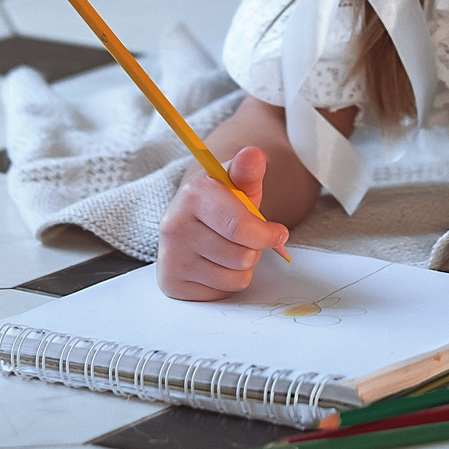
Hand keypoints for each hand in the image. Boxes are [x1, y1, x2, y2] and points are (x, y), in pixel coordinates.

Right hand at [155, 146, 290, 300]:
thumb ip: (249, 170)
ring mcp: (170, 258)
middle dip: (254, 248)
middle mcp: (174, 226)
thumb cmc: (223, 202)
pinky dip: (226, 282)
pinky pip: (222, 293)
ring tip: (229, 248)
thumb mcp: (238, 184)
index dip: (267, 234)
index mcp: (193, 195)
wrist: (193, 219)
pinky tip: (214, 264)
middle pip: (242, 256)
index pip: (240, 227)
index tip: (278, 232)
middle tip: (244, 237)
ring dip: (242, 266)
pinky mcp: (171, 284)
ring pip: (235, 277)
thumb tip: (253, 155)